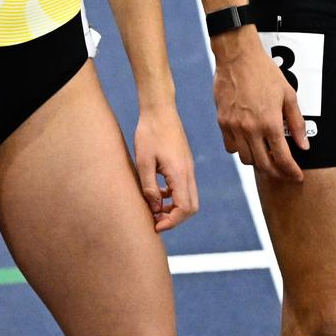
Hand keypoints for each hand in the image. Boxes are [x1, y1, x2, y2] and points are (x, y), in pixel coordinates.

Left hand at [133, 106, 198, 230]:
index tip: (155, 225)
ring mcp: (189, 168)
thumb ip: (149, 187)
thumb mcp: (143, 162)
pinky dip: (174, 197)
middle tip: (155, 221)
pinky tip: (158, 193)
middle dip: (175, 219)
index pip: (184, 209)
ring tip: (154, 209)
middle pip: (191, 208)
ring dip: (174, 209)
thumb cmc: (149, 133)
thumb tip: (154, 208)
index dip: (171, 222)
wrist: (160, 110)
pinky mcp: (185, 164)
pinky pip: (185, 188)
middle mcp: (188, 173)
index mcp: (180, 174)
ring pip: (189, 198)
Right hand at [212, 33, 306, 181]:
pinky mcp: (222, 121)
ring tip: (266, 157)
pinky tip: (249, 143)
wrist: (237, 57)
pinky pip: (230, 146)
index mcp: (270, 123)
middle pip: (263, 164)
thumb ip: (297, 123)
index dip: (291, 172)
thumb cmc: (265, 72)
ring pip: (245, 159)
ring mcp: (234, 126)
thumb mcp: (289, 95)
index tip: (297, 176)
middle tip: (284, 172)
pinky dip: (240, 150)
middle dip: (277, 173)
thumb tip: (304, 145)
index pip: (282, 159)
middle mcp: (250, 129)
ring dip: (258, 162)